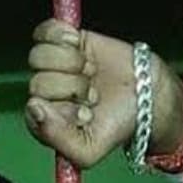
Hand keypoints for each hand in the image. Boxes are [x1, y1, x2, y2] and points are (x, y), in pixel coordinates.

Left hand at [25, 19, 182, 168]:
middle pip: (38, 82)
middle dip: (73, 88)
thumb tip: (34, 107)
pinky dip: (62, 36)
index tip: (85, 113)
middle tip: (93, 94)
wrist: (148, 98)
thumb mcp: (87, 151)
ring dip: (71, 63)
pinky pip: (44, 31)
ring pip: (39, 56)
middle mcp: (42, 95)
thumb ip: (56, 138)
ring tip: (90, 73)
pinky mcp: (62, 42)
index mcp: (42, 122)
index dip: (63, 108)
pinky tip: (79, 45)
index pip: (34, 109)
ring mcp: (50, 67)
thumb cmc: (116, 126)